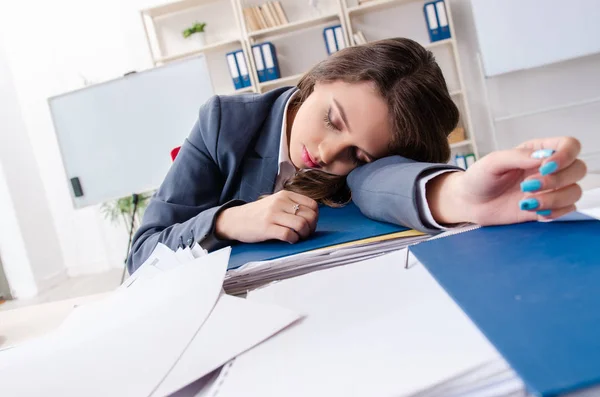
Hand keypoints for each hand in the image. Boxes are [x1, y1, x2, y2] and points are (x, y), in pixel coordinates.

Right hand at [215, 191, 318, 242]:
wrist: (235, 220)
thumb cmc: (258, 214)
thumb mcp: (276, 202)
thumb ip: (292, 205)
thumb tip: (312, 217)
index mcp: (285, 195)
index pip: (313, 205)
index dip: (315, 217)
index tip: (309, 225)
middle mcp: (280, 202)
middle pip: (309, 216)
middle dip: (311, 228)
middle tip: (305, 234)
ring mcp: (273, 215)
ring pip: (301, 225)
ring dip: (303, 235)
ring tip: (298, 238)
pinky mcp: (267, 228)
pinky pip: (289, 235)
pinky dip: (293, 240)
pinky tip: (289, 240)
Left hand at [428, 137, 586, 225]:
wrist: (469, 203)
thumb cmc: (479, 178)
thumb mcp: (493, 162)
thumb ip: (518, 157)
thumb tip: (544, 156)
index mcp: (538, 151)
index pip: (570, 146)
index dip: (565, 156)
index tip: (545, 167)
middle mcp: (548, 169)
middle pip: (578, 169)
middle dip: (557, 180)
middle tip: (527, 186)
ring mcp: (550, 189)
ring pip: (574, 192)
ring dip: (554, 199)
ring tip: (525, 201)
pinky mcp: (546, 207)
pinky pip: (567, 210)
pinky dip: (554, 212)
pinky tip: (533, 210)